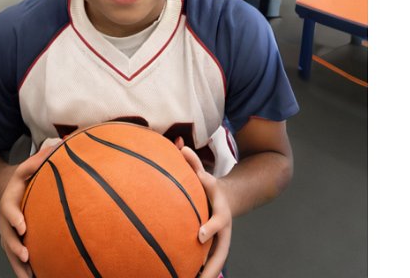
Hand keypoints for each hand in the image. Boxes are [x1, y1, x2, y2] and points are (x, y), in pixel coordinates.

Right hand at [0, 146, 53, 277]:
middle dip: (15, 247)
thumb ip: (40, 158)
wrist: (3, 190)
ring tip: (29, 277)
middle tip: (25, 256)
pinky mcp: (12, 242)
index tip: (22, 226)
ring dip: (17, 265)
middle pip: (6, 236)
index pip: (9, 210)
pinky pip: (16, 258)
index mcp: (9, 200)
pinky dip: (22, 270)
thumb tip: (60, 144)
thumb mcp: (26, 166)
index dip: (14, 218)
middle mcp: (5, 219)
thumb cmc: (21, 178)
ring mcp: (7, 233)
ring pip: (10, 251)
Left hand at [181, 146, 231, 277]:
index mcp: (222, 214)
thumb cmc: (210, 187)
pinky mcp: (215, 250)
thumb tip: (181, 146)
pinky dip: (200, 273)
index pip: (218, 222)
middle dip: (212, 267)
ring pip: (215, 264)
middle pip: (221, 254)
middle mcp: (224, 232)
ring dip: (206, 276)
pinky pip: (208, 264)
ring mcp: (221, 243)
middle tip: (200, 277)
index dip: (210, 228)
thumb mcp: (205, 175)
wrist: (229, 200)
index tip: (199, 235)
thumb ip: (194, 163)